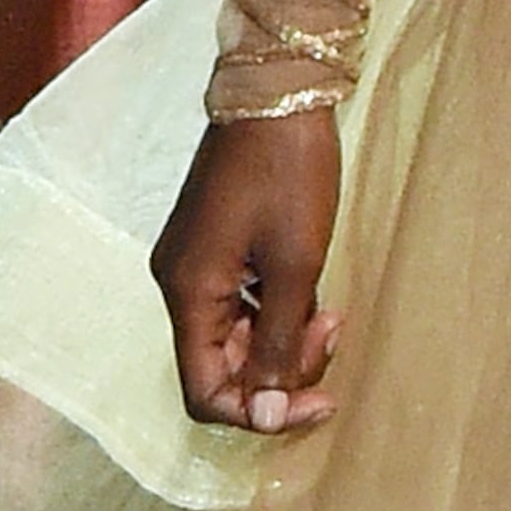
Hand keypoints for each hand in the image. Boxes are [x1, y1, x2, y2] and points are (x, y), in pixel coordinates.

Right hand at [153, 109, 345, 432]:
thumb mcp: (296, 267)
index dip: (259, 411)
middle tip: (332, 334)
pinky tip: (313, 295)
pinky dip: (278, 313)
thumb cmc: (288, 173)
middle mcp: (178, 284)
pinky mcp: (214, 248)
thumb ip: (277, 346)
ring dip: (286, 341)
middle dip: (282, 370)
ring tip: (331, 313)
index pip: (204, 392)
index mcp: (186, 292)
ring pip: (237, 339)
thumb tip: (262, 417)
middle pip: (223, 368)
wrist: (278, 94)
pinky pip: (241, 306)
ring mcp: (194, 264)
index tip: (319, 400)